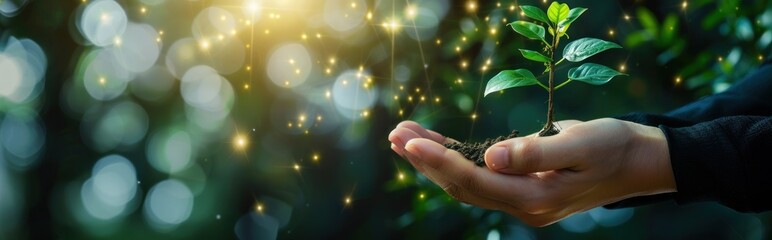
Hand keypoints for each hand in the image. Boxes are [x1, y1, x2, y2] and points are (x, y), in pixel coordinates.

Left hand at [388, 119, 675, 225]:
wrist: (636, 161)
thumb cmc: (612, 147)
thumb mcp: (580, 144)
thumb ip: (535, 152)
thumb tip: (491, 156)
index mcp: (535, 197)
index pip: (475, 181)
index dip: (440, 162)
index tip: (410, 143)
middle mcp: (521, 204)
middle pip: (461, 184)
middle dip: (426, 160)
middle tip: (395, 135)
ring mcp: (519, 198)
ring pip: (465, 181)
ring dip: (433, 159)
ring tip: (402, 135)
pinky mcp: (519, 186)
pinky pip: (478, 174)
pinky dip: (453, 157)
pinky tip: (433, 142)